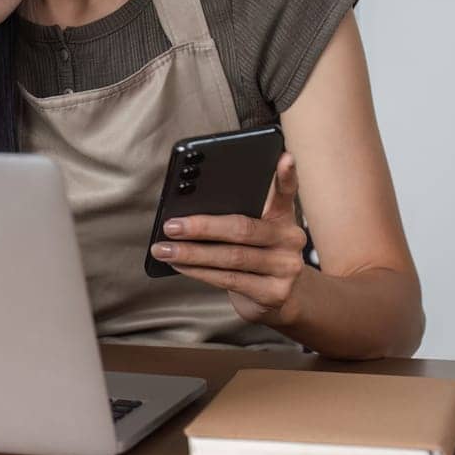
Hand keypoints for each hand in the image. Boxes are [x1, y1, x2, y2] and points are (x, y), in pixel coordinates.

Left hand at [150, 153, 308, 325]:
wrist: (282, 298)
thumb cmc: (256, 254)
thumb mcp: (254, 230)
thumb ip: (234, 214)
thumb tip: (185, 208)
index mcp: (284, 216)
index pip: (286, 191)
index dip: (286, 174)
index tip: (283, 156)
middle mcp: (291, 239)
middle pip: (243, 228)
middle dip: (201, 226)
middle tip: (171, 225)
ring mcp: (286, 268)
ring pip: (231, 257)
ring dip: (191, 253)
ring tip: (163, 249)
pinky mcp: (274, 293)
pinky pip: (229, 279)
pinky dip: (198, 271)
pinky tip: (179, 264)